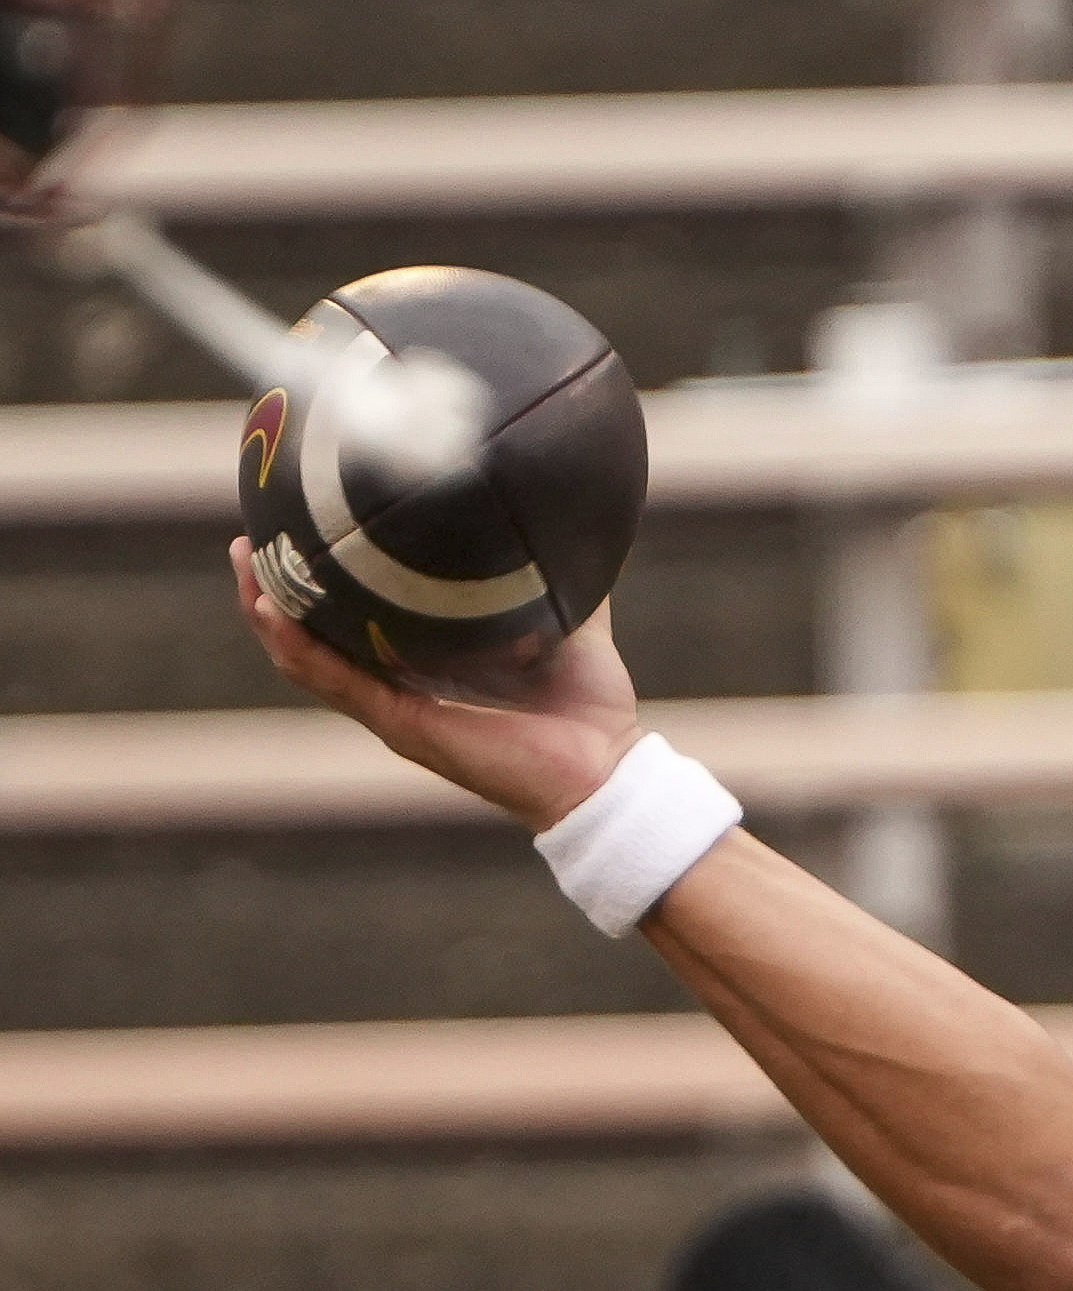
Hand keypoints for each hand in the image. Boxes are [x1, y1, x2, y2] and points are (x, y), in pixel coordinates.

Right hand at [230, 536, 643, 831]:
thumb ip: (563, 579)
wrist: (608, 769)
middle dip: (276, 588)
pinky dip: (300, 648)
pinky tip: (272, 611)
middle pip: (314, 637)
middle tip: (250, 537)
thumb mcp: (570, 625)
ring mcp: (396, 710)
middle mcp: (400, 688)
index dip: (325, 580)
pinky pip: (337, 683)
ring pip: (308, 658)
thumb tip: (570, 520)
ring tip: (246, 561)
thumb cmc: (589, 710)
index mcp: (428, 666)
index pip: (357, 620)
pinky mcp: (405, 727)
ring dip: (270, 610)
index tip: (302, 524)